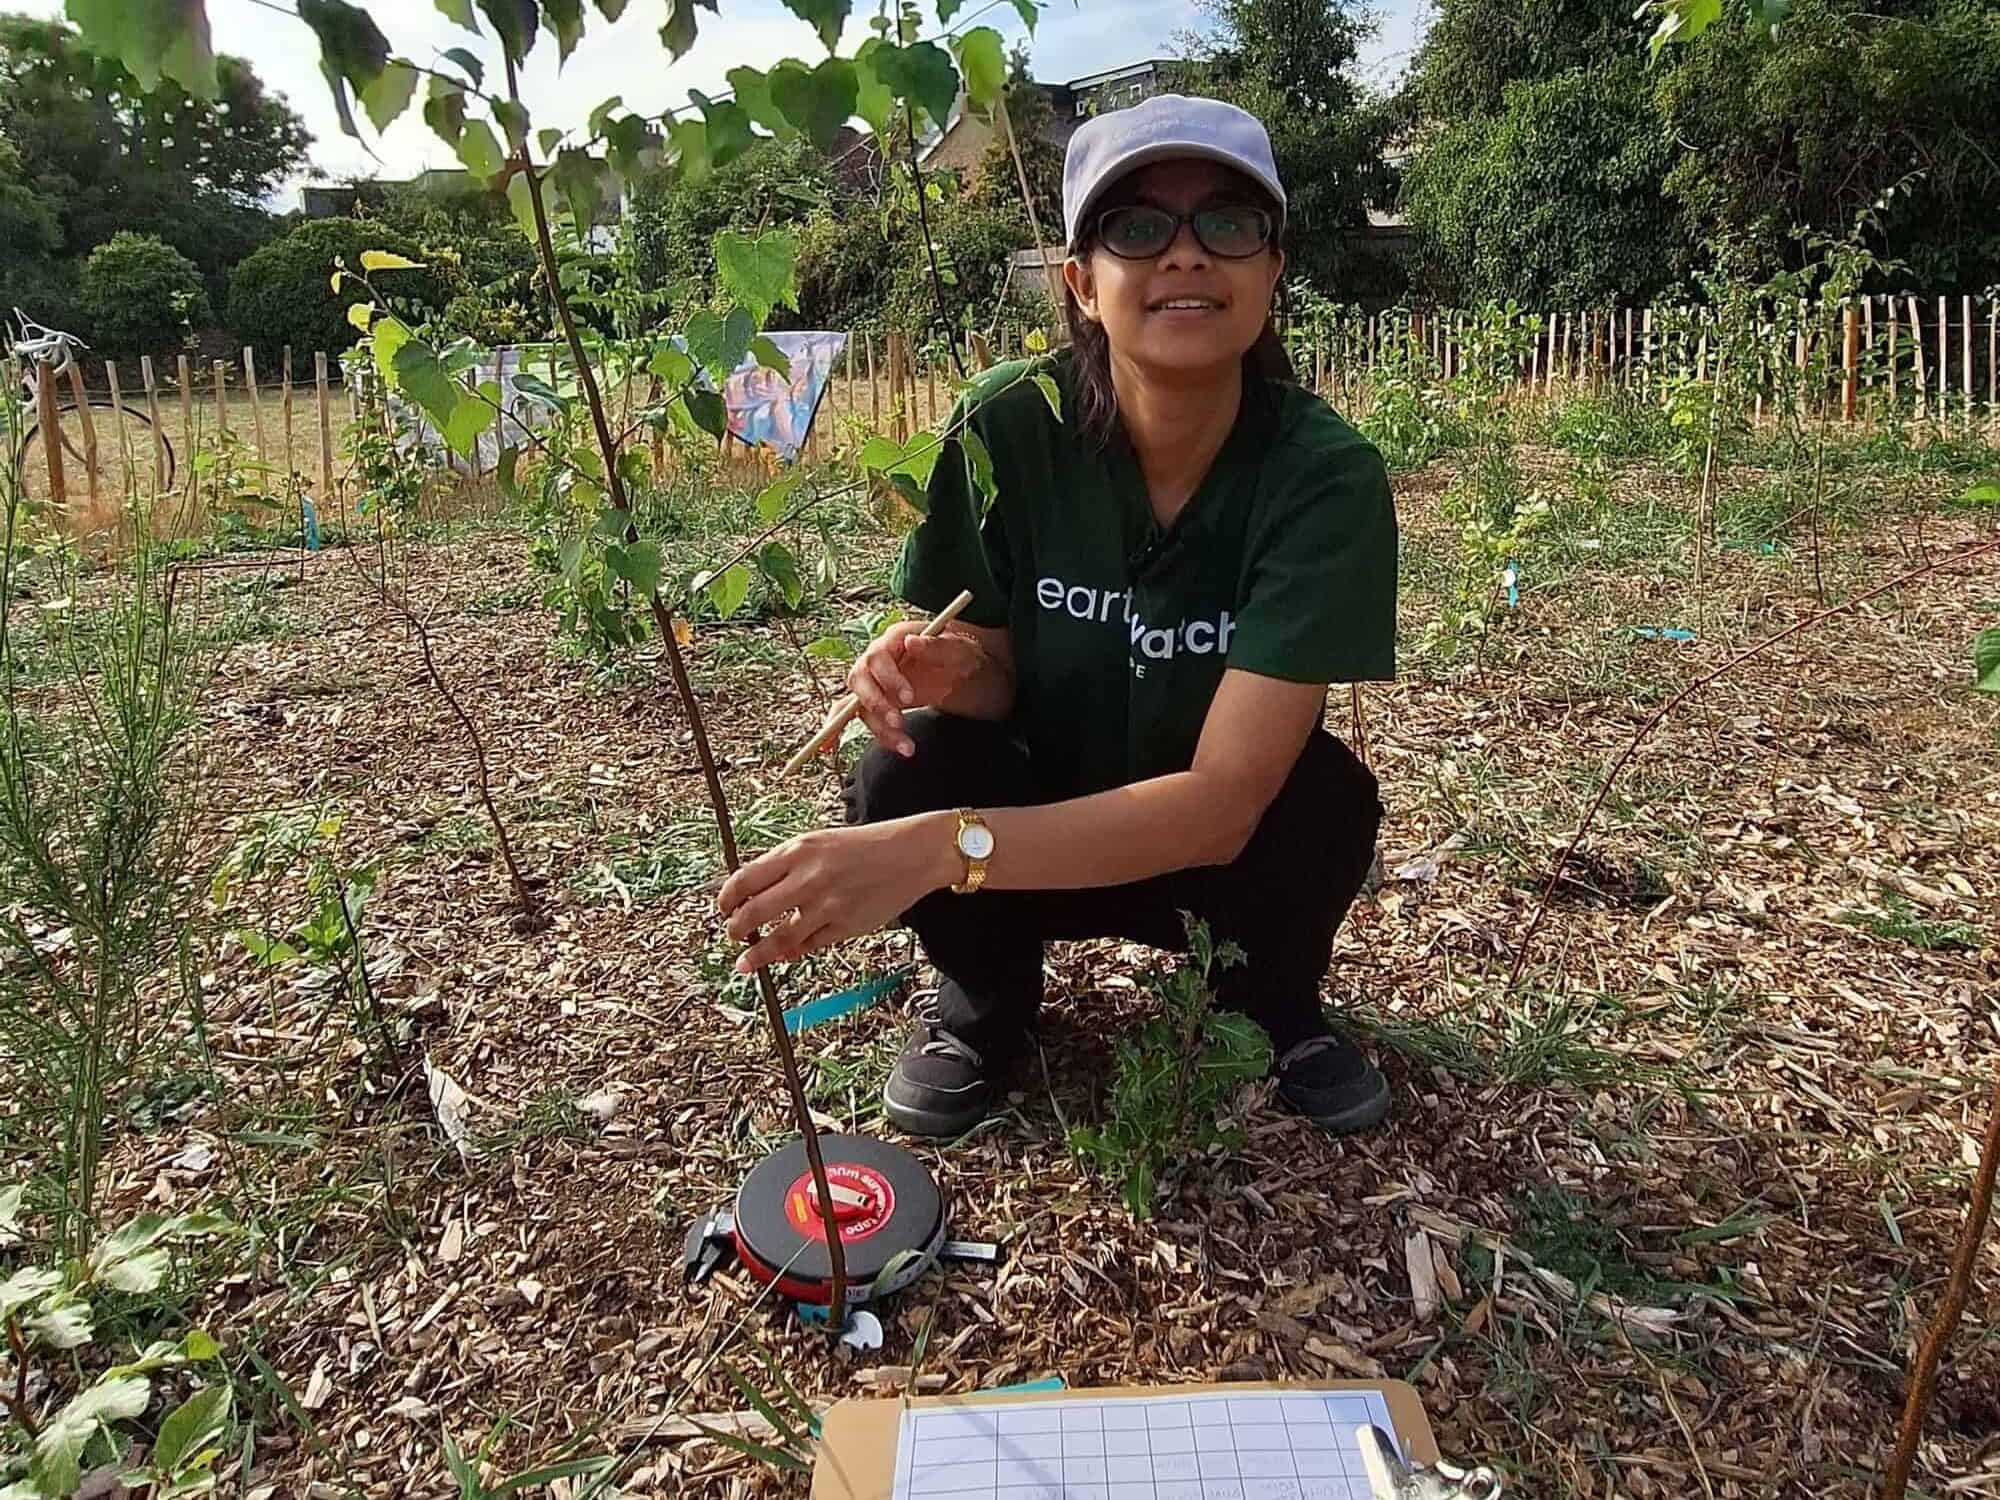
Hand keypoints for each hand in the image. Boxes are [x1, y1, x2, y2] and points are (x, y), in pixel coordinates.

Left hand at [718, 815, 956, 972]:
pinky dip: (794, 953)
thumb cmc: (862, 846)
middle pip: (753, 913)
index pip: (744, 880)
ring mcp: (826, 905)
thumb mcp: (818, 842)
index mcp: (797, 851)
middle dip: (736, 930)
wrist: (911, 853)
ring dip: (757, 955)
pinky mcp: (845, 927)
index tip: (723, 909)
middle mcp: (808, 878)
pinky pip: (808, 946)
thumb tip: (753, 894)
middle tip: (733, 935)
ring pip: (778, 940)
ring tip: (746, 962)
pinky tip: (787, 954)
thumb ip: (785, 866)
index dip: (726, 900)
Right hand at [845, 623, 982, 756]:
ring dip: (878, 729)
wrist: (961, 670)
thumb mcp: (960, 649)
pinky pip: (850, 714)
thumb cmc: (961, 654)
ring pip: (860, 705)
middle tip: (898, 723)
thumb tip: (912, 642)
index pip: (878, 657)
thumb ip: (939, 646)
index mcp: (893, 640)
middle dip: (876, 705)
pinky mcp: (875, 701)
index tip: (909, 699)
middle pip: (860, 680)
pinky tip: (827, 747)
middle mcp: (877, 660)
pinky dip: (836, 729)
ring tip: (907, 748)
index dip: (888, 679)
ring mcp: (873, 681)